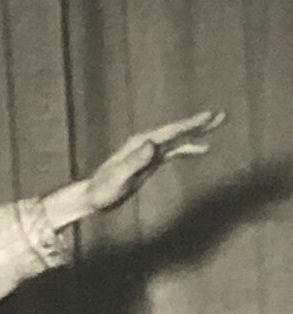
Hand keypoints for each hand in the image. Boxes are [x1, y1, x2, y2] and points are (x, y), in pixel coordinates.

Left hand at [45, 110, 225, 228]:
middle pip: (176, 130)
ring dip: (196, 133)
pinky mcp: (149, 162)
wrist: (92, 198)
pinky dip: (187, 148)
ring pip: (176, 139)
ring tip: (216, 126)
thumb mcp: (119, 177)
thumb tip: (151, 143)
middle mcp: (145, 143)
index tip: (208, 116)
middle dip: (198, 123)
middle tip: (221, 115)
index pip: (170, 131)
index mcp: (140, 144)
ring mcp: (147, 152)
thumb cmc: (103, 190)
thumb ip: (134, 162)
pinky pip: (172, 151)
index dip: (190, 124)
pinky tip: (201, 149)